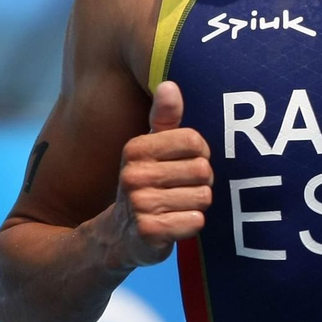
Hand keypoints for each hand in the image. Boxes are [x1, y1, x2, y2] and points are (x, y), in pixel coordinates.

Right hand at [113, 81, 212, 266]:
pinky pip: (196, 221)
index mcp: (136, 149)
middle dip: (201, 182)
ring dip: (197, 204)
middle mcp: (134, 175)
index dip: (199, 154)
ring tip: (176, 206)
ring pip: (203, 197)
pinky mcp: (149, 233)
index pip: (195, 141)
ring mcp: (140, 205)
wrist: (117, 236)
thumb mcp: (151, 150)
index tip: (184, 164)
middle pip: (203, 170)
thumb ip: (164, 118)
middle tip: (182, 189)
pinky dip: (191, 224)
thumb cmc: (145, 185)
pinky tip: (173, 224)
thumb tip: (169, 84)